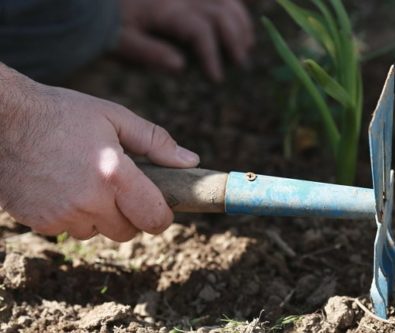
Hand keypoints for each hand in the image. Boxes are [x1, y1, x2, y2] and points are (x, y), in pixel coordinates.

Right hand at [0, 66, 198, 241]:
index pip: (155, 219)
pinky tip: (62, 188)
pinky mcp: (39, 222)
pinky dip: (71, 216)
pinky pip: (68, 230)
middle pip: (127, 231)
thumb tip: (190, 161)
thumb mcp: (114, 116)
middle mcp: (90, 201)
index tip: (158, 206)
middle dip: (130, 214)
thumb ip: (156, 141)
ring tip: (85, 182)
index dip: (161, 216)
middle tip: (118, 187)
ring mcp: (62, 215)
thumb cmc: (63, 113)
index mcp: (115, 175)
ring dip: (98, 216)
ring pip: (97, 232)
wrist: (3, 119)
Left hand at [117, 0, 253, 80]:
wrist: (99, 2)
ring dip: (240, 21)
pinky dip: (235, 5)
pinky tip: (246, 12)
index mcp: (167, 11)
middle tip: (241, 63)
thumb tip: (180, 66)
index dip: (212, 55)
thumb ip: (149, 52)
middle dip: (235, 39)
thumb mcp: (121, 40)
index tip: (217, 78)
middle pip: (220, 13)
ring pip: (225, 1)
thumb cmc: (108, 21)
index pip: (200, 31)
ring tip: (246, 43)